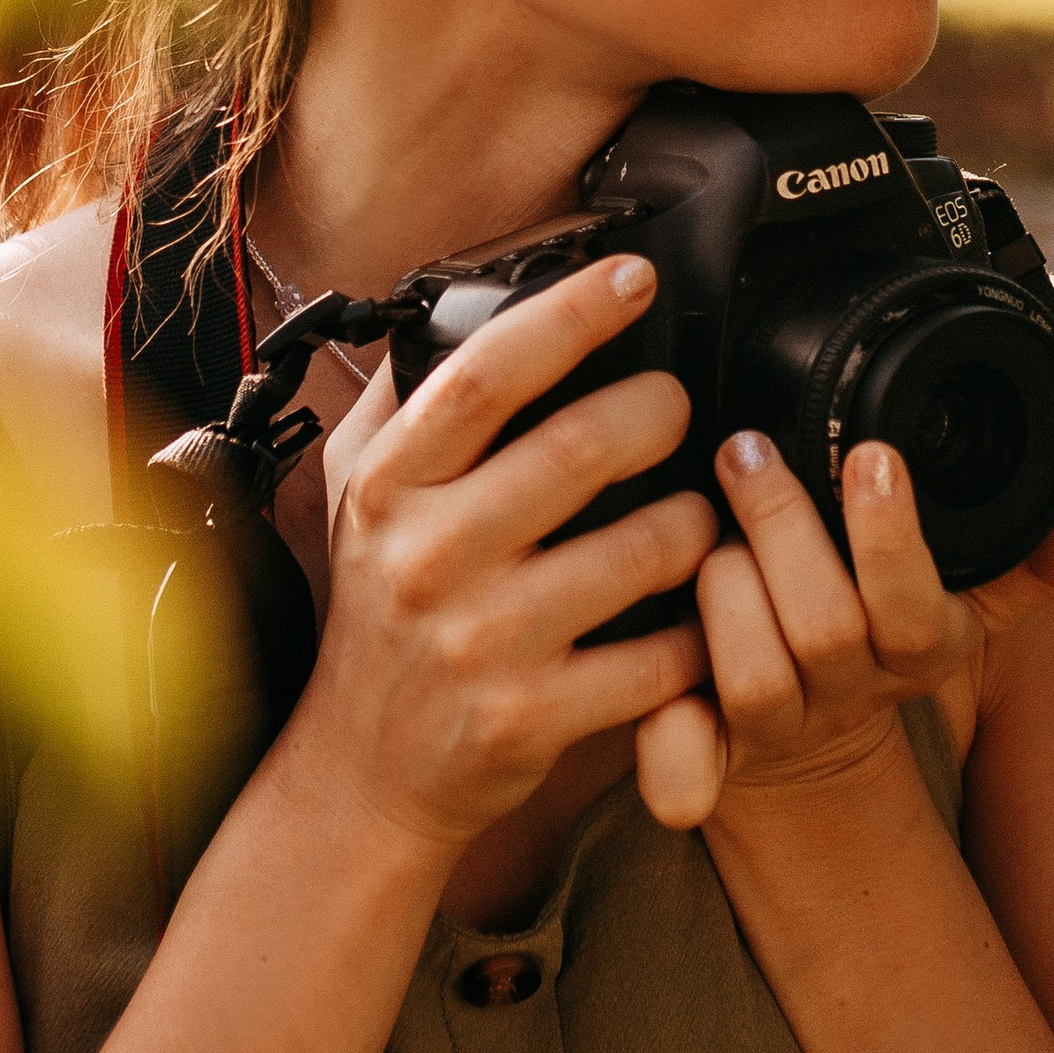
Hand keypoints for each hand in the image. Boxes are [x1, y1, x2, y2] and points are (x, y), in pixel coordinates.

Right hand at [296, 255, 716, 861]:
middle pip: (580, 450)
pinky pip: (658, 657)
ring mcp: (483, 644)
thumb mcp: (355, 499)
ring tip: (695, 515)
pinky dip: (698, 630)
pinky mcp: (533, 719)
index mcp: (389, 488)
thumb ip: (401, 405)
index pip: (481, 376)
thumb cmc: (378, 616)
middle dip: (658, 411)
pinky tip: (697, 613)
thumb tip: (458, 301)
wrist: (361, 774)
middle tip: (677, 408)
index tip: (632, 277)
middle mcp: (428, 559)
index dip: (568, 315)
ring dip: (695, 522)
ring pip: (643, 550)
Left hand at [631, 436, 1053, 831]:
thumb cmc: (882, 627)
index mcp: (919, 647)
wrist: (814, 749)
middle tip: (747, 449)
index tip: (869, 454)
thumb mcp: (971, 591)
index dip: (893, 539)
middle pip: (824, 630)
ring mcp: (778, 728)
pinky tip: (659, 678)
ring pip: (753, 679)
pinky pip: (684, 775)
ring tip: (705, 525)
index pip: (917, 609)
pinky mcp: (711, 755)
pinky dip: (666, 745)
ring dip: (724, 592)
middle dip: (781, 527)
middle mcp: (851, 691)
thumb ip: (1036, 553)